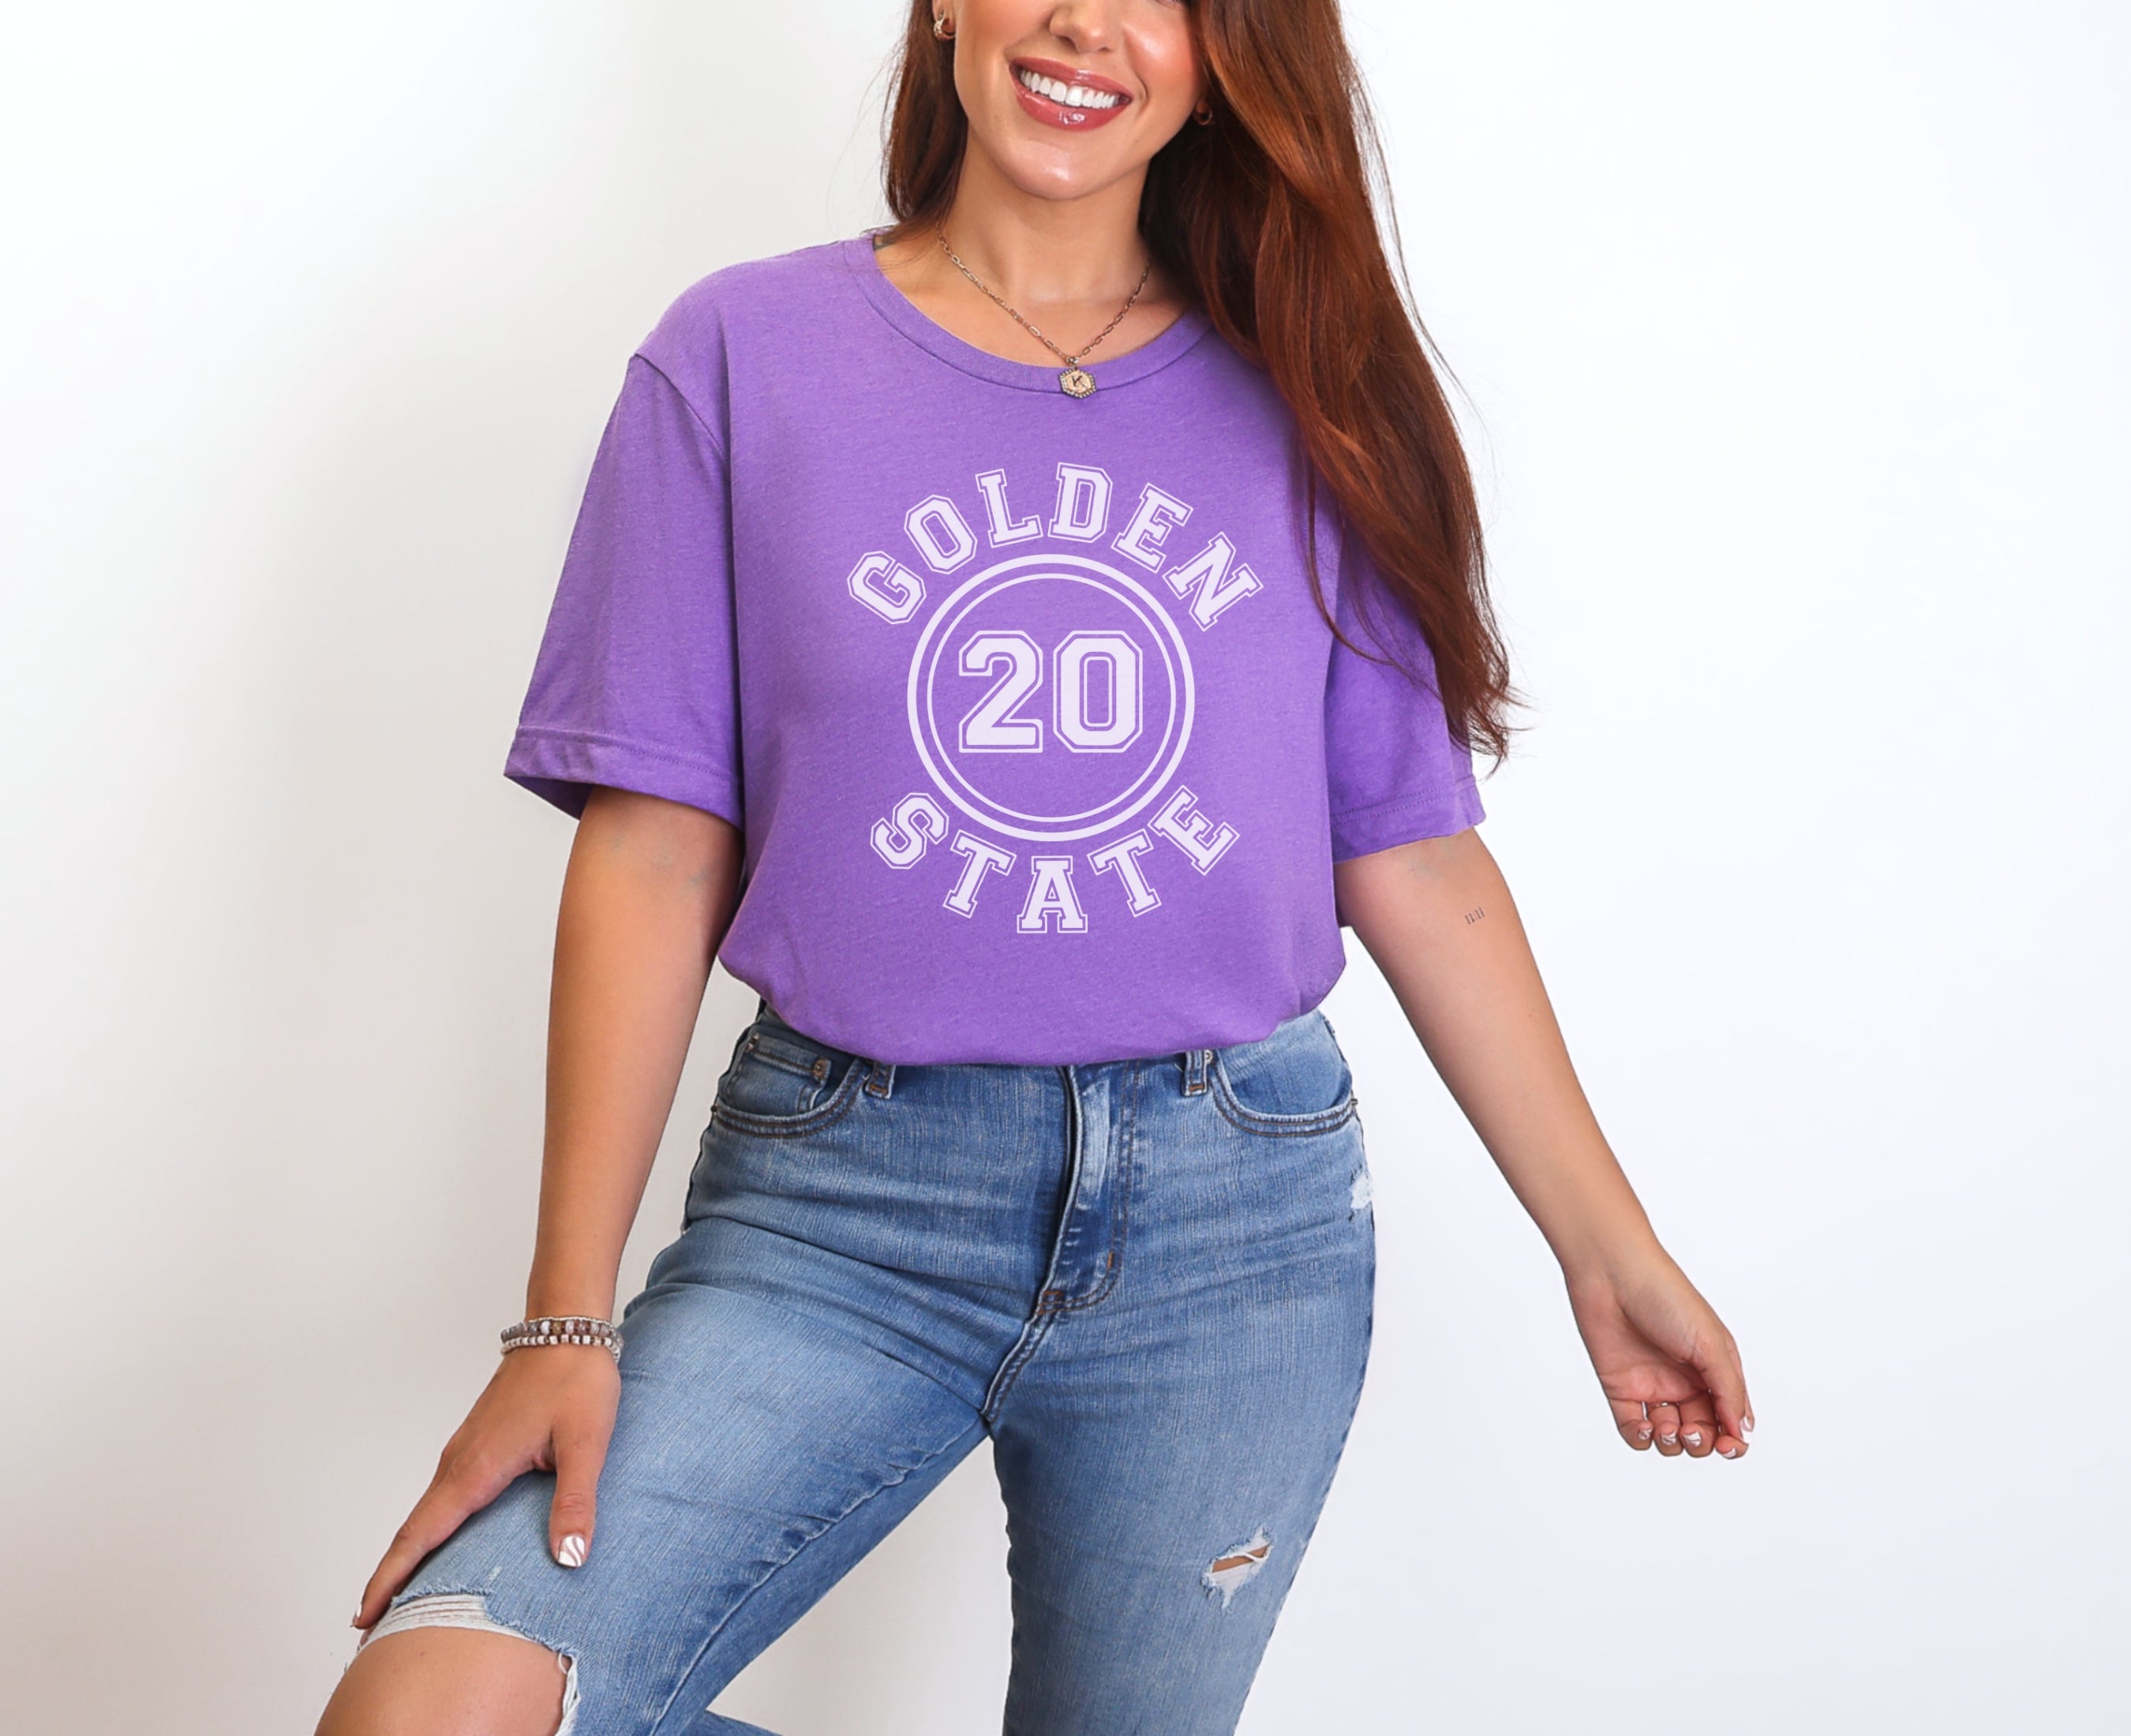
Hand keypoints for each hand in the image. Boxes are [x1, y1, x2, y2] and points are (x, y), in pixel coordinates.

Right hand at [351, 1344, 620, 1628]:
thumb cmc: (575, 1380)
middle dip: (389, 1580)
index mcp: (477, 1468)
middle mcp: (459, 1461)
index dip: (391, 1579)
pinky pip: (442, 1496)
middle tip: (369, 1629)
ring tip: (399, 1599)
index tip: (363, 1617)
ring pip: (426, 1513)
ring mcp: (464, 1451)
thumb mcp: (586, 1443)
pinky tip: (438, 1547)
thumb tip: (569, 1558)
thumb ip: (575, 1502)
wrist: (566, 1328)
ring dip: (408, 1555)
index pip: (421, 1535)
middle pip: (413, 1531)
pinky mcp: (476, 1444)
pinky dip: (429, 1529)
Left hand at [1567, 1244, 1753, 1459]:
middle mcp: (1685, 1380)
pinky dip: (1641, 1438)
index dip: (1732, 1440)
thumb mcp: (1710, 1344)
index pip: (1730, 1418)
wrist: (1612, 1273)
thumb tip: (1742, 1432)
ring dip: (1672, 1444)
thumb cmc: (1667, 1296)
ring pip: (1669, 1437)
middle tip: (1691, 1431)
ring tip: (1666, 1427)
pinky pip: (1633, 1428)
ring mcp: (1652, 1385)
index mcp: (1714, 1369)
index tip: (1727, 1445)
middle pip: (1701, 1432)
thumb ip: (1728, 1390)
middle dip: (1701, 1443)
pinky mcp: (1620, 1387)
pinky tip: (1646, 1427)